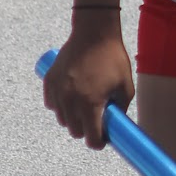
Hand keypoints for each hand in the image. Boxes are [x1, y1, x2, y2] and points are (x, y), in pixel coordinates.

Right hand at [42, 14, 134, 148]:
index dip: (97, 142)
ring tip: (84, 108)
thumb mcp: (126, 86)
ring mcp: (58, 91)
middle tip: (95, 122)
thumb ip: (120, 109)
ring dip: (72, 119)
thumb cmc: (113, 58)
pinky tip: (71, 98)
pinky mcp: (49, 81)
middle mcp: (71, 100)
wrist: (94, 32)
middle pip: (74, 131)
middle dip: (86, 130)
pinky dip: (60, 105)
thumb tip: (115, 125)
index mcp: (91, 103)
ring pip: (62, 119)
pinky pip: (51, 104)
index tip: (102, 140)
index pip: (90, 138)